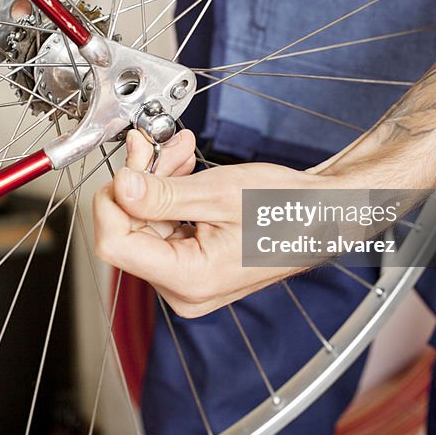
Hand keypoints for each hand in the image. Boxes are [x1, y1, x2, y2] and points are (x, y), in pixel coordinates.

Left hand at [93, 129, 323, 317]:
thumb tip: (120, 186)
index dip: (112, 201)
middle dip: (140, 182)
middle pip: (130, 230)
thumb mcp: (218, 193)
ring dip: (157, 181)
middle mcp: (184, 290)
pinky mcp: (193, 265)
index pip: (114, 244)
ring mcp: (188, 280)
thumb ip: (161, 194)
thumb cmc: (287, 208)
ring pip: (146, 223)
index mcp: (189, 280)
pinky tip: (185, 168)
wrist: (323, 214)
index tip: (127, 167)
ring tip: (181, 149)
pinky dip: (170, 194)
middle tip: (156, 144)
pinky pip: (164, 226)